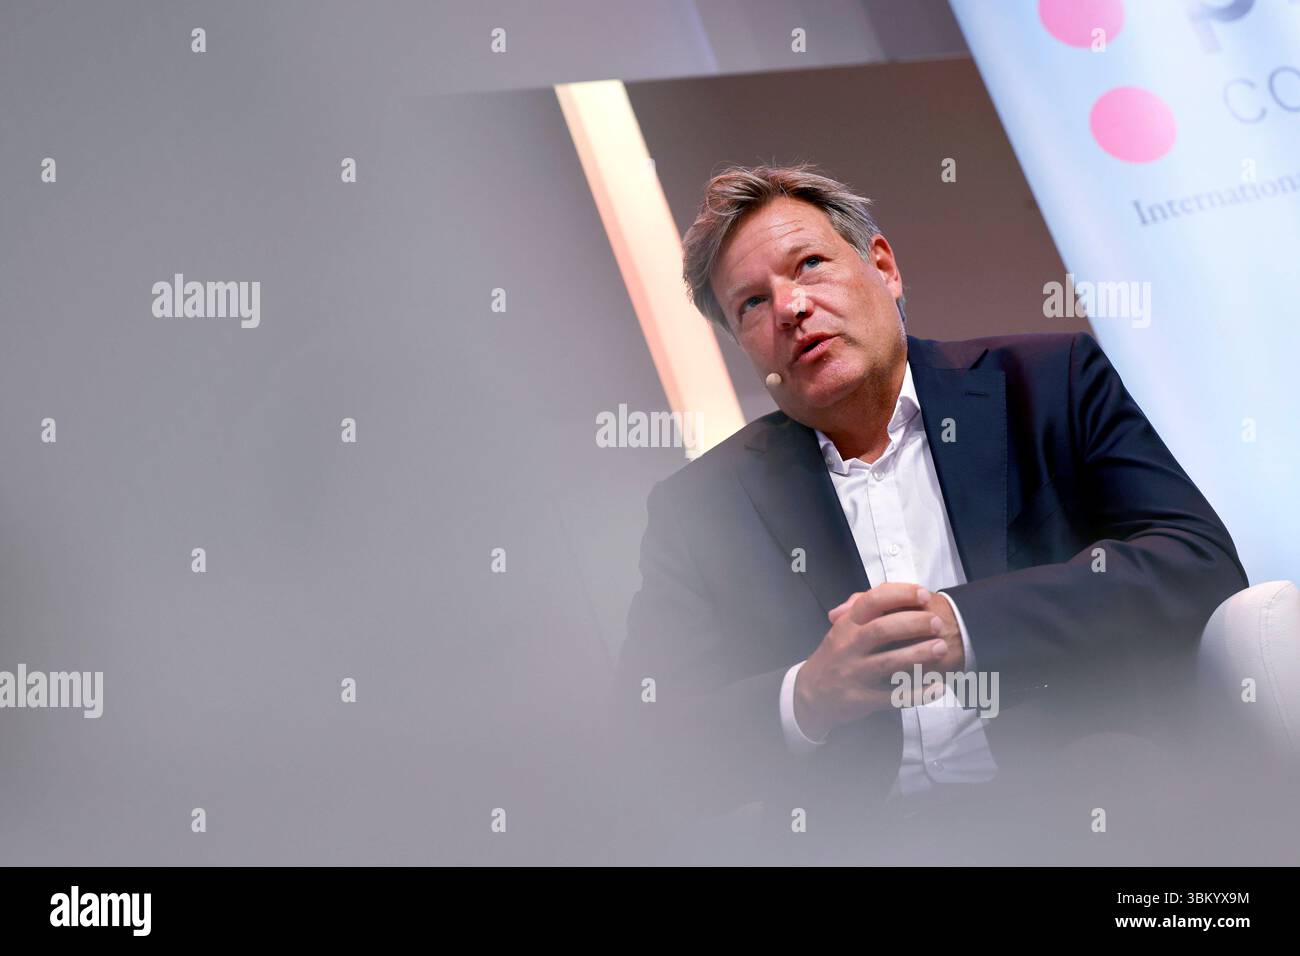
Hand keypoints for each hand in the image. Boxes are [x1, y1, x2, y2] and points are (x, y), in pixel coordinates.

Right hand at [793, 583, 950, 740]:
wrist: (812, 694)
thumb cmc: (836, 656)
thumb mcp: (842, 628)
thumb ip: (864, 608)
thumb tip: (893, 590)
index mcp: (846, 625)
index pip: (871, 601)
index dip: (900, 594)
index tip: (923, 594)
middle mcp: (848, 647)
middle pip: (882, 630)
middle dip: (915, 624)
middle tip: (938, 623)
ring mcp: (854, 674)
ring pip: (889, 662)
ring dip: (919, 654)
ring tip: (942, 647)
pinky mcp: (862, 700)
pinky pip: (893, 697)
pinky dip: (918, 693)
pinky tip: (937, 687)